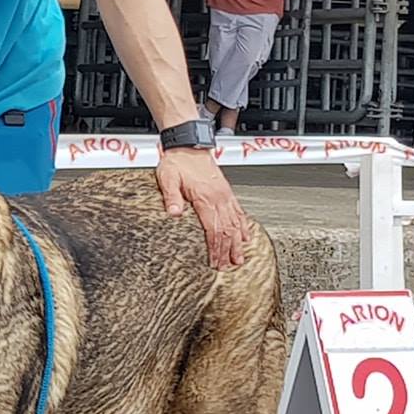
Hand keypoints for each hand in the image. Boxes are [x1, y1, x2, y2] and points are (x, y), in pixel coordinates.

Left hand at [156, 147, 252, 270]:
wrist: (187, 146)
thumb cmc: (177, 162)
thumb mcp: (168, 178)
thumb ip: (171, 196)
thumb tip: (174, 213)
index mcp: (205, 197)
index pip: (213, 229)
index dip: (215, 249)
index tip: (215, 262)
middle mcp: (219, 197)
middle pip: (227, 230)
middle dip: (228, 251)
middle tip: (227, 267)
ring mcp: (225, 195)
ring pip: (236, 223)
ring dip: (237, 242)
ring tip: (239, 258)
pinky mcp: (226, 192)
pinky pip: (239, 212)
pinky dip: (243, 226)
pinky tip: (245, 236)